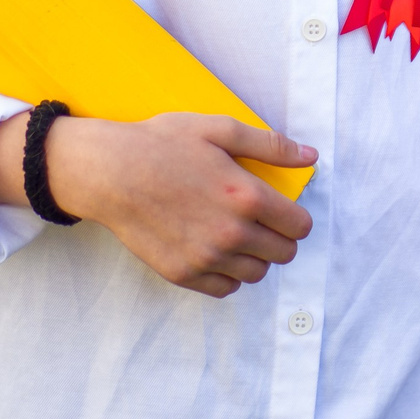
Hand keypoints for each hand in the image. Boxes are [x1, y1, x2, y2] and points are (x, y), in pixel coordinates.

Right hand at [0, 111, 315, 297]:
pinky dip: (228, 274)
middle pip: (283, 253)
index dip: (297, 216)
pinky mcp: (182, 273)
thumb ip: (270, 145)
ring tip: (237, 234)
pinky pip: (225, 288)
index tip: (283, 209)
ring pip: (256, 274)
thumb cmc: (162, 144)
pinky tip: (217, 251)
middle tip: (261, 221)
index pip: (299, 226)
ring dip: (255, 256)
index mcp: (246, 196)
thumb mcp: (219, 130)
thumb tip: (310, 156)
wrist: (109, 172)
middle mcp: (230, 233)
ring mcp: (205, 258)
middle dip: (280, 237)